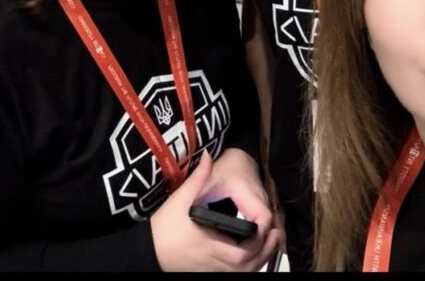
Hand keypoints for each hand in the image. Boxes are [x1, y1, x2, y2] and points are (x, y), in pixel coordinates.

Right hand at [150, 150, 280, 272]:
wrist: (148, 250)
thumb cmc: (163, 227)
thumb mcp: (180, 199)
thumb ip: (198, 177)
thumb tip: (208, 155)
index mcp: (208, 245)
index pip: (241, 254)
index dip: (257, 243)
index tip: (266, 226)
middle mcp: (212, 262)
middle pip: (247, 267)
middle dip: (265, 252)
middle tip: (276, 233)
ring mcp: (211, 270)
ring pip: (242, 273)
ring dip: (259, 259)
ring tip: (270, 241)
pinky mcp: (208, 272)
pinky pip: (234, 274)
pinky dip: (248, 266)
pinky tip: (253, 252)